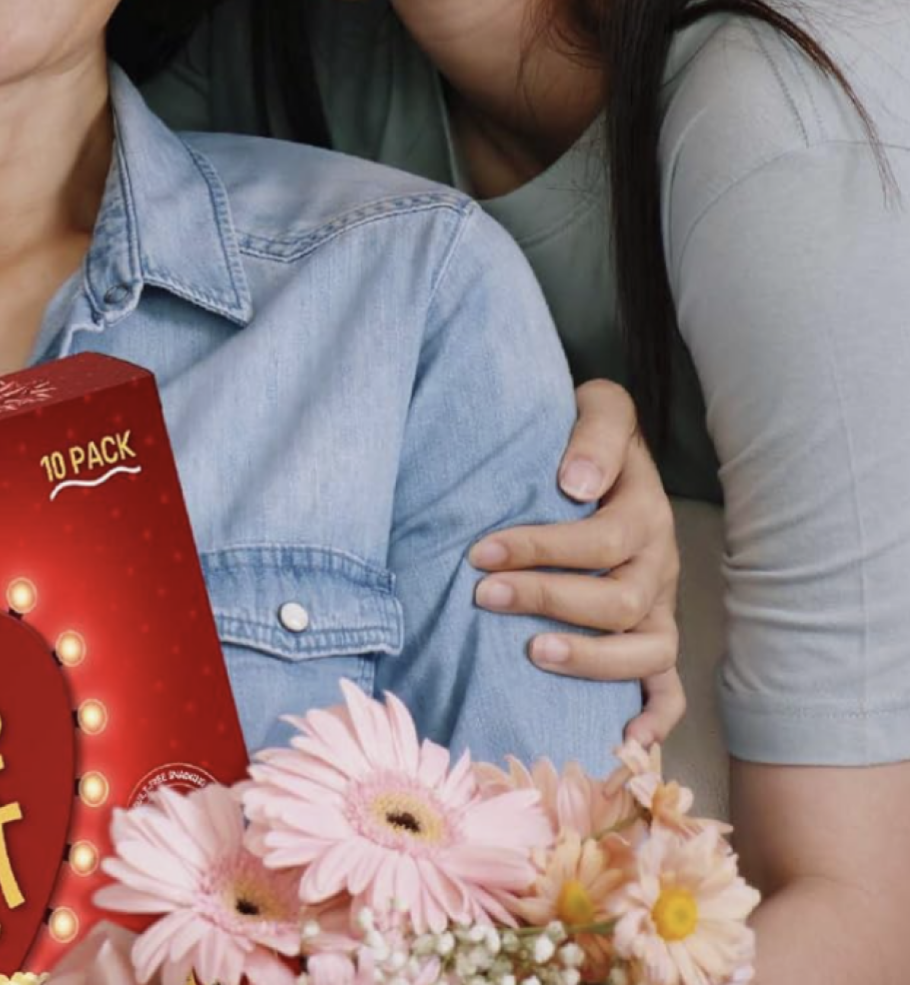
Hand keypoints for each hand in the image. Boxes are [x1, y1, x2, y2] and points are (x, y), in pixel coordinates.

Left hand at [470, 378, 684, 744]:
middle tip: (484, 595)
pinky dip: (656, 718)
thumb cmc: (589, 434)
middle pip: (617, 599)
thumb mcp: (599, 408)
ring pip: (645, 649)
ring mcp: (660, 605)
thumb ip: (595, 435)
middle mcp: (659, 563)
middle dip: (547, 599)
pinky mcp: (654, 634)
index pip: (600, 540)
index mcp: (645, 511)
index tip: (480, 552)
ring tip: (534, 654)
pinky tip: (626, 741)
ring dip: (591, 659)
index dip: (541, 549)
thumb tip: (577, 483)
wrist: (611, 448)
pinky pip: (669, 687)